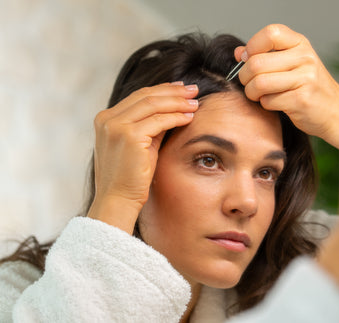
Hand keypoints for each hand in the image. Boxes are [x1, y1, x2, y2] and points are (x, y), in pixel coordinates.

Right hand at [87, 83, 198, 233]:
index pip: (138, 96)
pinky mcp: (129, 136)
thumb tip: (173, 110)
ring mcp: (116, 126)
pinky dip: (176, 117)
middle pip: (146, 96)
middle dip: (173, 91)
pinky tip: (189, 117)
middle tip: (193, 90)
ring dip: (178, 102)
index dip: (161, 90)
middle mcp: (108, 119)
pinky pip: (159, 121)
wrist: (118, 200)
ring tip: (195, 102)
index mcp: (106, 119)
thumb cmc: (129, 177)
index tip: (180, 88)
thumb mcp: (138, 145)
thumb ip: (149, 126)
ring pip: (154, 104)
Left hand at [235, 24, 338, 151]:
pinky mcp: (301, 100)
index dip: (252, 46)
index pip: (270, 33)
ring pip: (260, 83)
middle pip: (257, 63)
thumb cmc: (309, 88)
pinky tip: (275, 103)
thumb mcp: (291, 65)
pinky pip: (268, 101)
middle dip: (245, 77)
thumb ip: (265, 56)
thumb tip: (238, 52)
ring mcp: (305, 78)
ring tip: (259, 95)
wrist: (336, 113)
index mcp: (301, 44)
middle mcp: (305, 57)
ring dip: (252, 93)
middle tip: (249, 84)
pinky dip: (266, 104)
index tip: (248, 59)